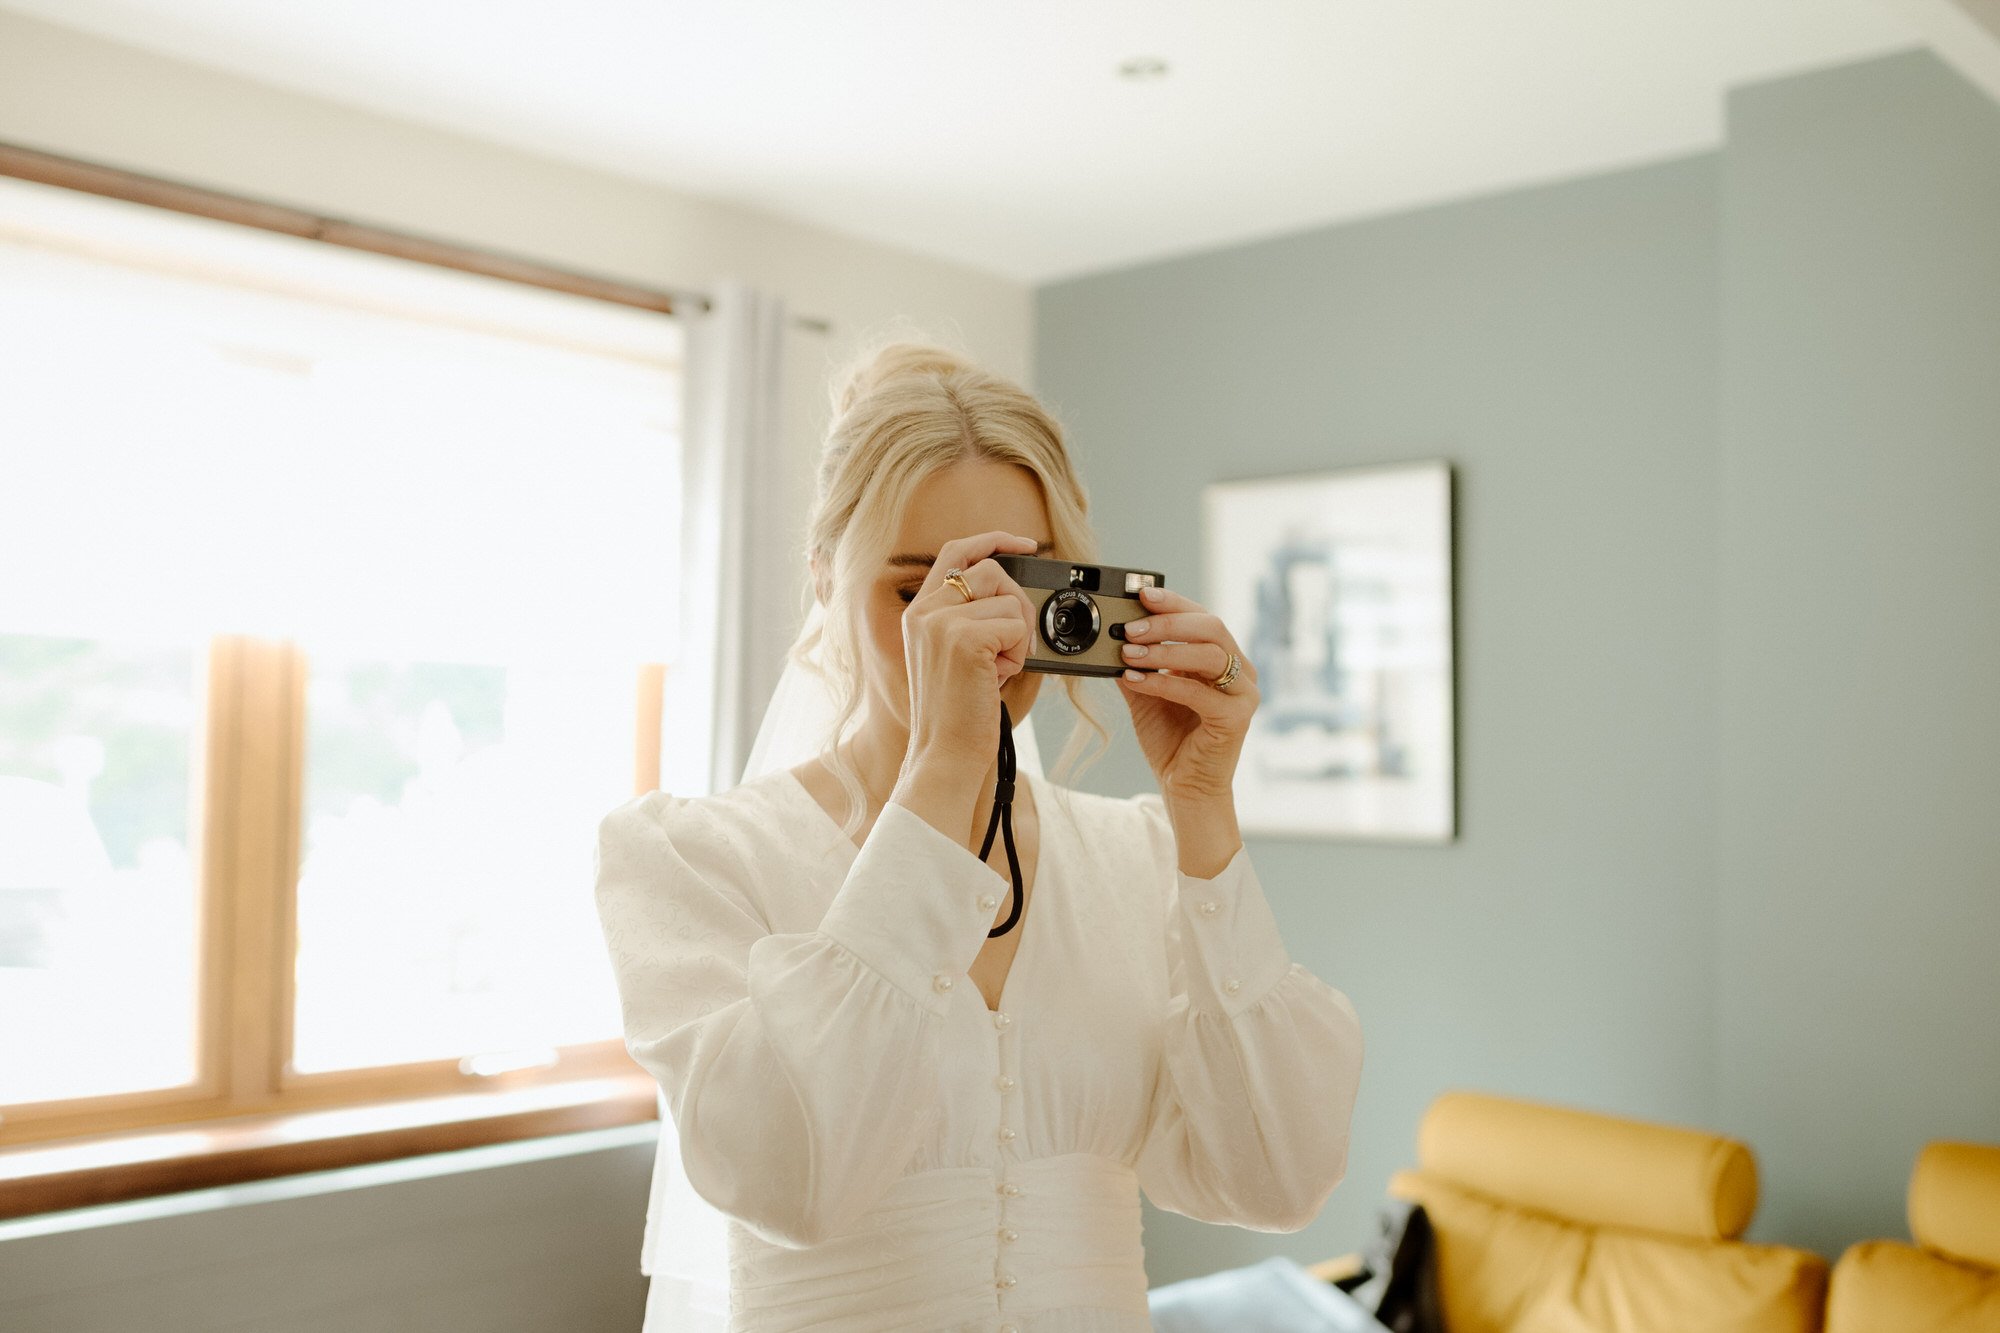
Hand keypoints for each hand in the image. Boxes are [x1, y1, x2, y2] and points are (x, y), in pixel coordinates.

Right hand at [899, 531, 1038, 769]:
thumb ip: (974, 619)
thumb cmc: (958, 715)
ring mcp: (941, 622)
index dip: (994, 540)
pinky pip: (1015, 626)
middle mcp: (924, 612)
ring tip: (996, 669)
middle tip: (1014, 645)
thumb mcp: (958, 657)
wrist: (943, 755)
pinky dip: (1017, 654)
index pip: (957, 552)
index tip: (1026, 545)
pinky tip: (997, 678)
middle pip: (992, 571)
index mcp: (919, 613)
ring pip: (1009, 601)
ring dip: (1017, 637)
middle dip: (1018, 605)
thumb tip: (1017, 595)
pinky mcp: (963, 639)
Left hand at [1116, 584, 1258, 807]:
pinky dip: (1164, 682)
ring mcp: (1243, 694)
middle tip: (1130, 628)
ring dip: (1165, 650)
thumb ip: (1135, 663)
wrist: (1185, 788)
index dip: (1173, 603)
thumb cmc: (1170, 740)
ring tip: (1128, 653)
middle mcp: (1240, 671)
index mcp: (1222, 658)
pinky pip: (1200, 692)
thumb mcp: (1146, 692)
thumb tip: (1109, 635)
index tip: (1140, 594)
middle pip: (1211, 627)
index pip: (1202, 617)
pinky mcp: (1238, 718)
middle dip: (1167, 623)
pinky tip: (1135, 681)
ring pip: (1209, 654)